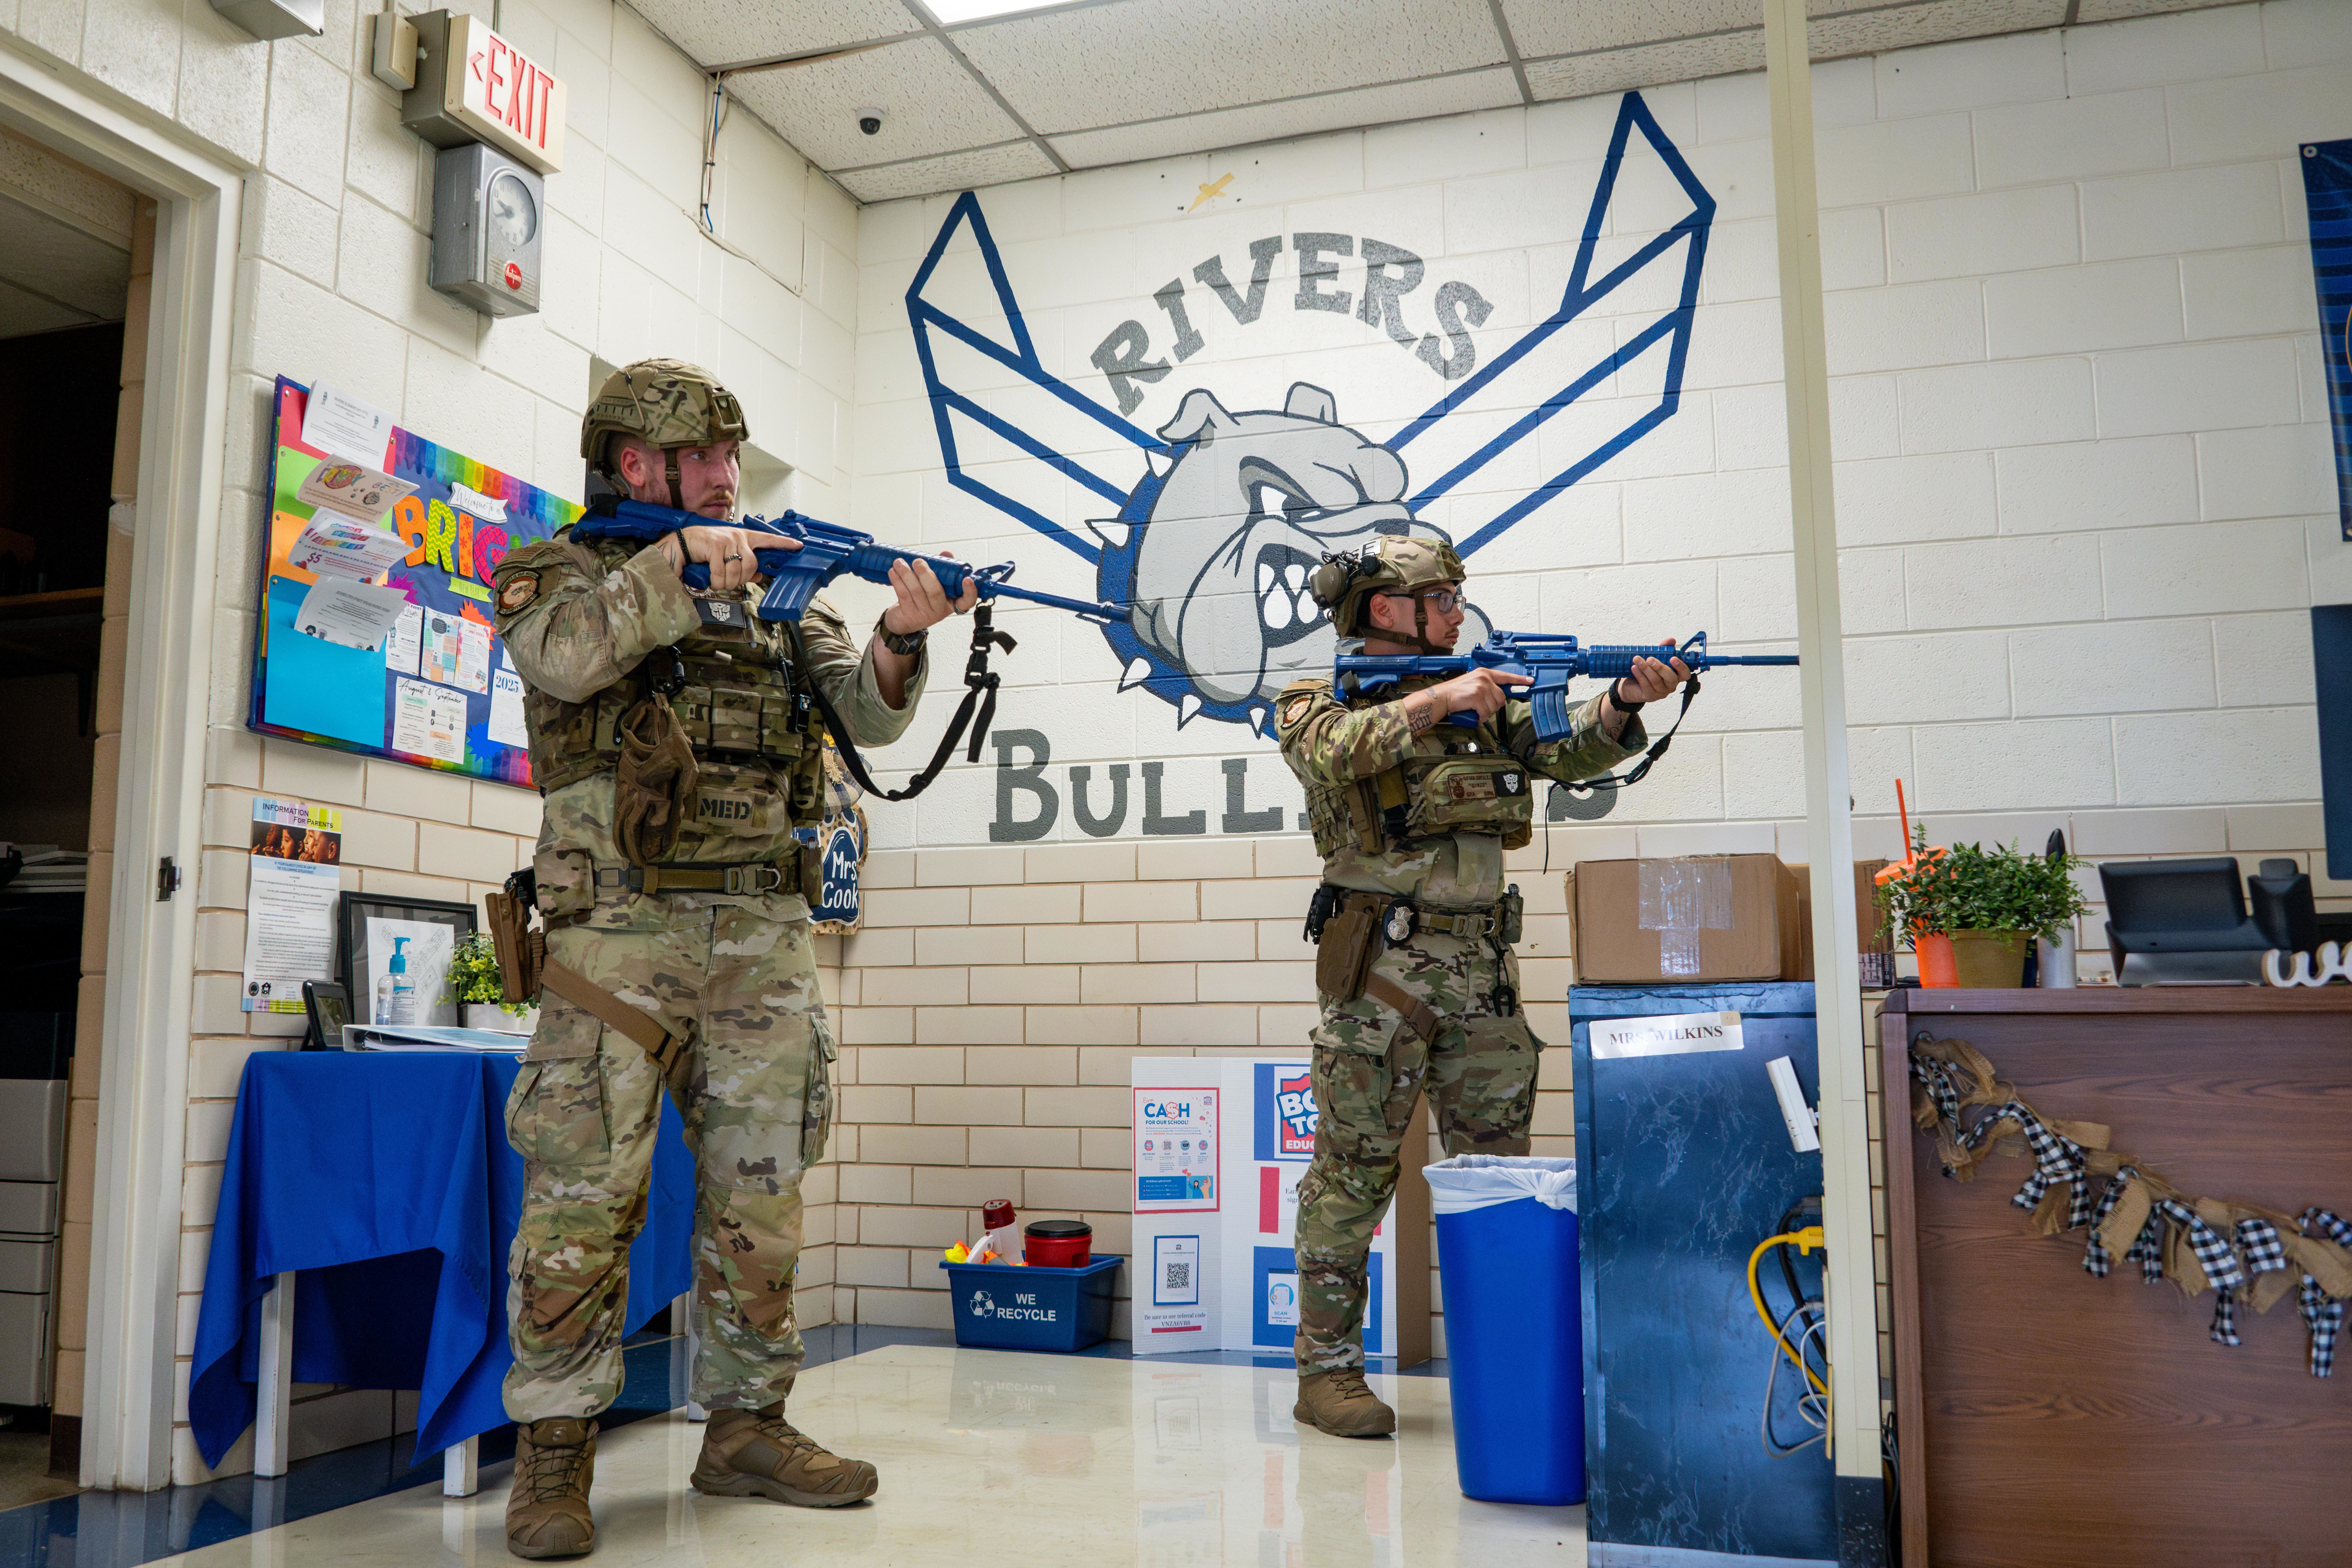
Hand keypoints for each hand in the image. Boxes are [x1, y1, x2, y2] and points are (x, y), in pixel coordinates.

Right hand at [665, 525, 794, 592]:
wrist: (682, 543)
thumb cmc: (706, 550)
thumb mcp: (728, 557)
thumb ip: (745, 565)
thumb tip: (760, 576)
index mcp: (744, 537)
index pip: (768, 539)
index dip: (784, 543)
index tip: (798, 546)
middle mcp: (738, 536)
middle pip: (751, 565)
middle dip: (741, 579)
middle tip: (729, 581)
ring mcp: (727, 540)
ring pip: (737, 571)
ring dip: (726, 583)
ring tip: (718, 581)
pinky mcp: (715, 546)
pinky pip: (721, 574)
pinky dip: (716, 583)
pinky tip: (711, 580)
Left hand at [880, 555, 980, 636]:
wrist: (903, 620)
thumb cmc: (922, 599)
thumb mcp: (934, 585)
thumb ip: (943, 570)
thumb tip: (946, 554)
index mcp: (951, 602)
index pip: (966, 601)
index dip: (970, 591)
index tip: (968, 580)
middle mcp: (939, 610)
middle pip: (935, 592)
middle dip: (925, 574)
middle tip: (918, 562)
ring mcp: (924, 614)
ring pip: (916, 591)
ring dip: (906, 574)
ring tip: (899, 562)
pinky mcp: (909, 615)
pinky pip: (903, 595)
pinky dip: (897, 581)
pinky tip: (893, 572)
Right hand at [1430, 667, 1530, 721]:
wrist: (1442, 697)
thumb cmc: (1456, 692)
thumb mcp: (1474, 682)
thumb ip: (1487, 686)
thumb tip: (1499, 696)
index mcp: (1485, 673)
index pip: (1506, 676)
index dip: (1520, 680)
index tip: (1530, 681)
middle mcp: (1484, 678)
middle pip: (1501, 697)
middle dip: (1493, 706)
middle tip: (1482, 707)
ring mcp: (1481, 686)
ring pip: (1494, 707)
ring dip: (1486, 712)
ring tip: (1475, 709)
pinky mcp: (1477, 696)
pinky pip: (1486, 712)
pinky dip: (1480, 716)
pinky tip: (1474, 713)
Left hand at [1613, 649, 1691, 707]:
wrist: (1631, 684)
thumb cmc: (1647, 671)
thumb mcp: (1656, 658)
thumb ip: (1664, 649)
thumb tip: (1671, 640)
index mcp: (1675, 675)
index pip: (1685, 674)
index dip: (1681, 667)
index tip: (1673, 658)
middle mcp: (1670, 685)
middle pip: (1670, 678)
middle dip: (1660, 667)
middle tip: (1650, 659)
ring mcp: (1661, 692)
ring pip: (1656, 681)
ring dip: (1646, 669)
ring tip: (1637, 659)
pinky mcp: (1650, 696)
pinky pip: (1646, 685)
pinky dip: (1640, 675)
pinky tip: (1634, 668)